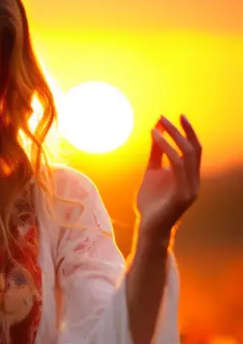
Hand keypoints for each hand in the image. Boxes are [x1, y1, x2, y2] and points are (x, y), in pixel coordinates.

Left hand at [135, 114, 201, 240]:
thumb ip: (156, 153)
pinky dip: (166, 148)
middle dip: (181, 130)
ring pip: (187, 155)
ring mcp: (191, 188)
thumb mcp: (152, 172)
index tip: (177, 116)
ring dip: (173, 137)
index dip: (187, 132)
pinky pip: (176, 165)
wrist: (148, 227)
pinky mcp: (183, 194)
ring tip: (158, 125)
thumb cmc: (150, 202)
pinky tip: (155, 139)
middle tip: (166, 116)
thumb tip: (155, 129)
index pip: (194, 149)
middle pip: (194, 149)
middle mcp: (195, 180)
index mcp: (190, 175)